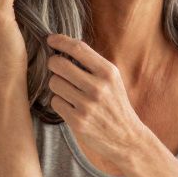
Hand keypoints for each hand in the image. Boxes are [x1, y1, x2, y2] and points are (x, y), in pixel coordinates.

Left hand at [45, 35, 145, 166]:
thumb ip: (92, 64)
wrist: (126, 137)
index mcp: (108, 72)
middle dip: (53, 64)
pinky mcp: (78, 121)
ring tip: (68, 91)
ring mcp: (87, 105)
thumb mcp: (112, 80)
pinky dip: (59, 102)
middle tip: (57, 69)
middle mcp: (98, 87)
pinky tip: (70, 106)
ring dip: (56, 85)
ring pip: (54, 83)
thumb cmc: (115, 104)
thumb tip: (64, 46)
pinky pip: (55, 102)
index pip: (78, 48)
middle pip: (59, 64)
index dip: (60, 41)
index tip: (51, 39)